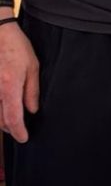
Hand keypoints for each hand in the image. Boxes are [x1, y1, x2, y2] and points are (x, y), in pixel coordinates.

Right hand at [0, 21, 39, 142]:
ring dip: (0, 120)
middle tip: (19, 129)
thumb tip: (32, 111)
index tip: (23, 138)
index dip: (18, 132)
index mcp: (10, 86)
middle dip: (10, 127)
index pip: (13, 118)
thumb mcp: (32, 67)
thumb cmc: (16, 47)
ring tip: (11, 120)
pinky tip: (3, 105)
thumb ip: (32, 91)